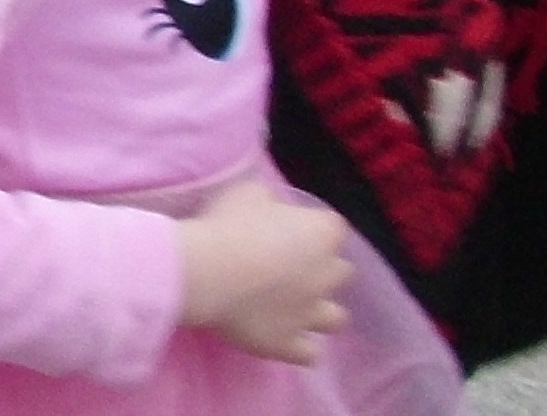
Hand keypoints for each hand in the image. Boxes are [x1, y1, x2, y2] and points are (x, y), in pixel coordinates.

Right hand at [176, 178, 349, 364]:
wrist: (206, 272)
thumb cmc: (226, 226)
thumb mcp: (248, 192)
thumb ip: (272, 202)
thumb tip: (274, 210)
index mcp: (321, 234)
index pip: (333, 227)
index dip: (311, 227)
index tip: (286, 227)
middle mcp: (327, 275)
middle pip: (341, 271)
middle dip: (321, 267)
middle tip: (287, 263)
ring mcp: (311, 314)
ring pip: (336, 318)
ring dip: (319, 311)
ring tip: (292, 306)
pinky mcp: (290, 344)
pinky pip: (309, 354)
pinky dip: (299, 347)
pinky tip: (283, 337)